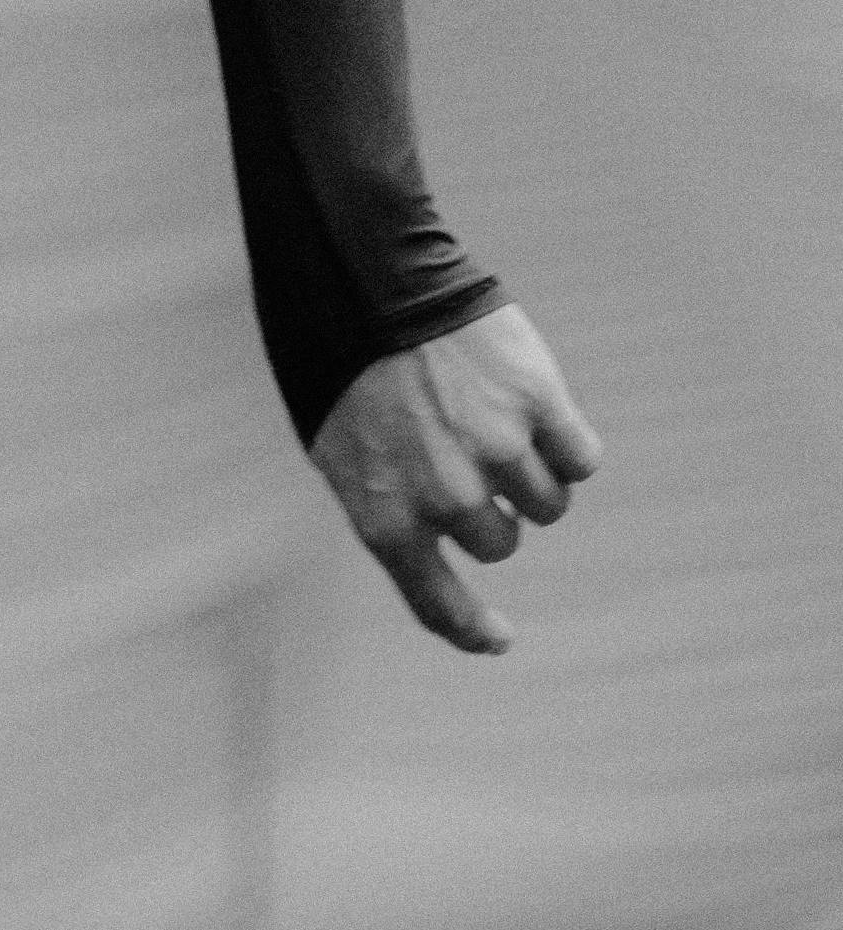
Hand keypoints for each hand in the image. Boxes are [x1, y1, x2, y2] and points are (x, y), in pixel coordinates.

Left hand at [313, 303, 600, 655]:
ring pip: (548, 504)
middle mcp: (446, 498)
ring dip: (534, 480)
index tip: (499, 639)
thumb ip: (396, 508)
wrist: (371, 289)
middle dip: (496, 514)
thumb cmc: (349, 374)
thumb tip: (445, 541)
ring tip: (501, 430)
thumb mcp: (348, 457)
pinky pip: (581, 461)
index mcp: (388, 519)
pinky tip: (541, 418)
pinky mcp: (541, 405)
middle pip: (502, 541)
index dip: (472, 630)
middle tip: (472, 462)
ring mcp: (498, 451)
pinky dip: (569, 449)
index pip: (438, 603)